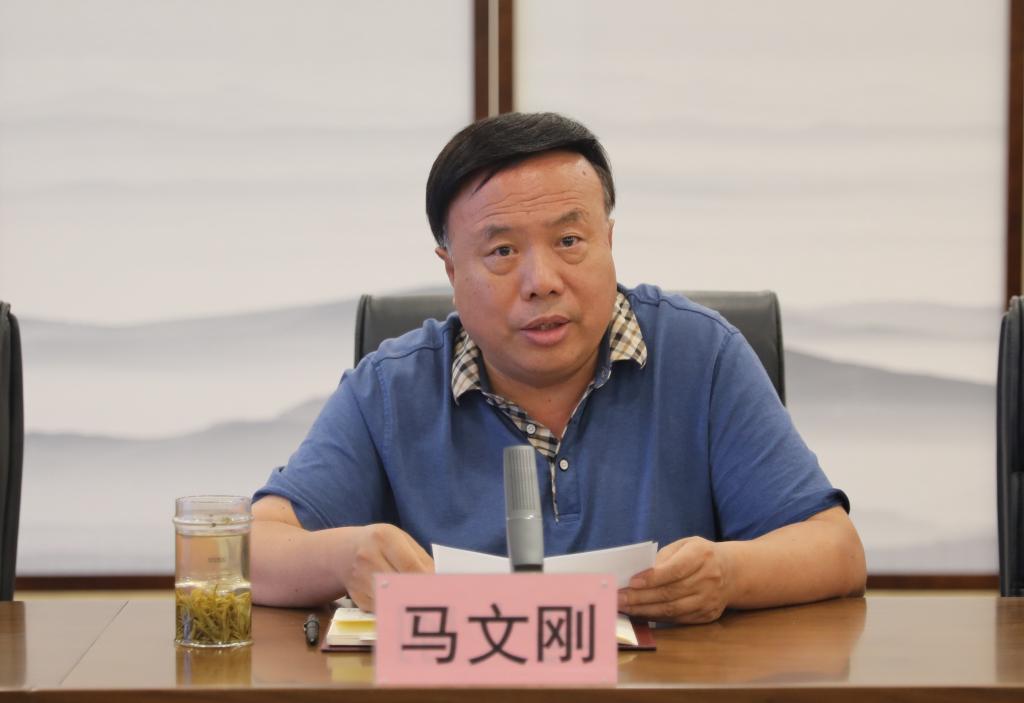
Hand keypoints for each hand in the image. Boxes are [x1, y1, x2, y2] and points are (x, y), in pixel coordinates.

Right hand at [343, 523, 433, 610]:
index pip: (410, 565)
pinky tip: (402, 605)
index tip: (443, 591)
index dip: (428, 581)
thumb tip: (440, 581)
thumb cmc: (381, 544)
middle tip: (437, 601)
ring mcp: (360, 578)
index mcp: (384, 538)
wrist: (343, 551)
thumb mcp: (401, 540)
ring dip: (408, 603)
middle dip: (420, 594)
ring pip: (391, 599)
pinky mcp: (357, 597)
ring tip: (422, 604)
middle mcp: (368, 557)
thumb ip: (420, 558)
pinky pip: (382, 608)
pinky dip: (394, 608)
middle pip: (401, 584)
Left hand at [617, 536, 731, 623]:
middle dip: (641, 597)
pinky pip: (678, 619)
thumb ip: (664, 557)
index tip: (632, 582)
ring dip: (645, 611)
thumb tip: (640, 574)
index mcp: (702, 556)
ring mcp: (710, 600)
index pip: (675, 570)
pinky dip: (658, 617)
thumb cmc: (700, 555)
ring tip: (625, 608)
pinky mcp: (707, 615)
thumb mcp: (685, 545)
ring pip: (673, 610)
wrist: (732, 571)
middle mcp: (709, 579)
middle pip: (670, 592)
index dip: (652, 578)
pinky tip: (641, 614)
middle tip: (619, 598)